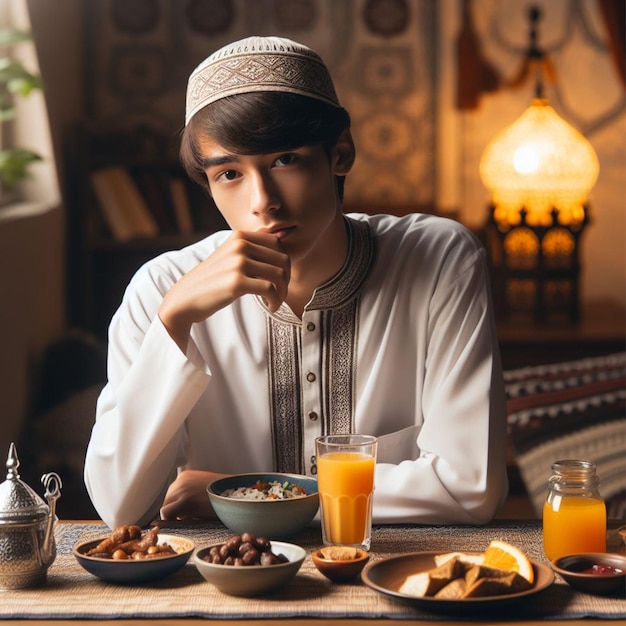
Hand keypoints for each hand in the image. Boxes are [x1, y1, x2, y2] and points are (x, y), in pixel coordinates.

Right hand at [159, 230, 289, 350]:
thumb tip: (284, 252)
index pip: (278, 245)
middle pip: (283, 260)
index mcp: (240, 236)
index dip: (285, 264)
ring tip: (275, 302)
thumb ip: (252, 251)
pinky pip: (270, 289)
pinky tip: (270, 307)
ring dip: (283, 293)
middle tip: (280, 294)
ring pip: (280, 275)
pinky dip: (275, 300)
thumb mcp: (231, 257)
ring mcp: (238, 262)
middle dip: (287, 280)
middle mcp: (240, 244)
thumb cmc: (212, 281)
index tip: (279, 280)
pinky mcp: (236, 282)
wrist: (185, 298)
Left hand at [160, 470, 228, 520]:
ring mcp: (181, 489)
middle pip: (167, 501)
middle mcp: (180, 480)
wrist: (237, 494)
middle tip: (193, 518)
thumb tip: (180, 512)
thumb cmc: (225, 495)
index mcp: (185, 476)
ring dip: (176, 517)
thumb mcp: (204, 490)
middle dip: (176, 513)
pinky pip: (166, 513)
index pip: (171, 495)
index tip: (189, 515)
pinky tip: (188, 522)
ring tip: (194, 519)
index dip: (177, 508)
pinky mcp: (184, 500)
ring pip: (165, 508)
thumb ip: (191, 495)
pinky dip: (172, 521)